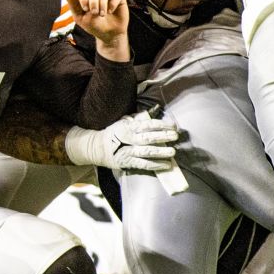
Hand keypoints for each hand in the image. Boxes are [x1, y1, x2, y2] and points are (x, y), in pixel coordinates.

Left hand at [64, 0, 128, 51]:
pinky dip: (112, 4)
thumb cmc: (94, 25)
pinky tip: (111, 11)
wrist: (108, 35)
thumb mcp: (80, 17)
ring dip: (102, 3)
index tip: (85, 9)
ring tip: (102, 14)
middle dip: (93, 1)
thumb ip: (73, 5)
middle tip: (94, 13)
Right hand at [64, 113, 179, 171]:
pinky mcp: (127, 163)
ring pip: (146, 152)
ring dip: (160, 152)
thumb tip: (156, 108)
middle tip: (176, 137)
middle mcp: (128, 139)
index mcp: (129, 126)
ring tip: (173, 152)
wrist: (97, 147)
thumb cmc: (115, 132)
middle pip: (148, 138)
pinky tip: (166, 165)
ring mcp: (127, 152)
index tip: (173, 126)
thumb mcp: (125, 121)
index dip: (161, 125)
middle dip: (163, 137)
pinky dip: (155, 165)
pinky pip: (143, 165)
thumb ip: (141, 117)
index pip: (147, 124)